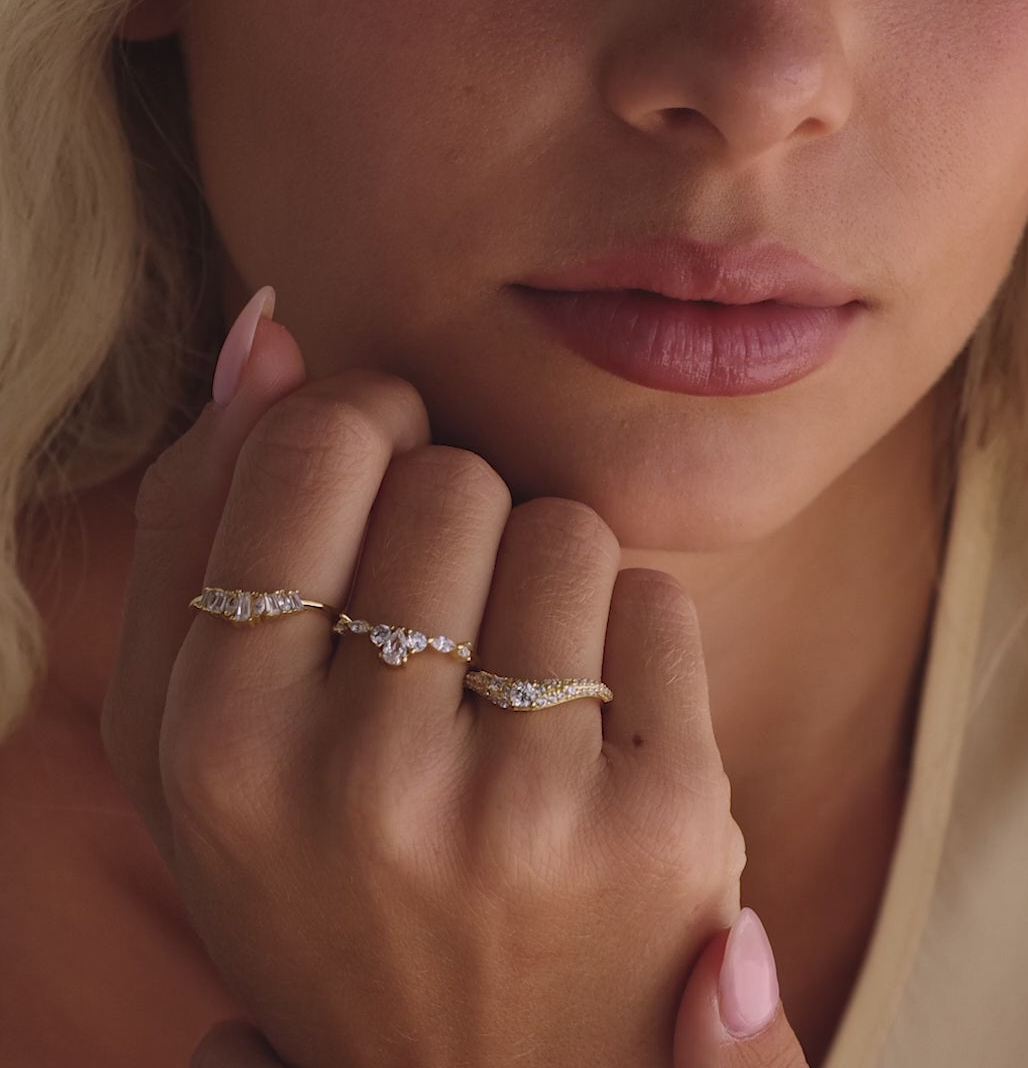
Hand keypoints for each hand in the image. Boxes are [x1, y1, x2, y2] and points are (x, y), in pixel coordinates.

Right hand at [102, 300, 756, 1066]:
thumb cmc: (330, 872)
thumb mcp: (204, 727)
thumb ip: (200, 520)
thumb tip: (265, 325)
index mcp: (217, 736)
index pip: (316, 441)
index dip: (366, 429)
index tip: (384, 475)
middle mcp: (358, 774)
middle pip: (452, 476)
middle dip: (457, 525)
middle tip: (443, 641)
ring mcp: (517, 803)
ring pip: (563, 526)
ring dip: (547, 583)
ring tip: (516, 702)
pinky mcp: (657, 820)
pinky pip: (658, 601)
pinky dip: (633, 642)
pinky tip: (595, 743)